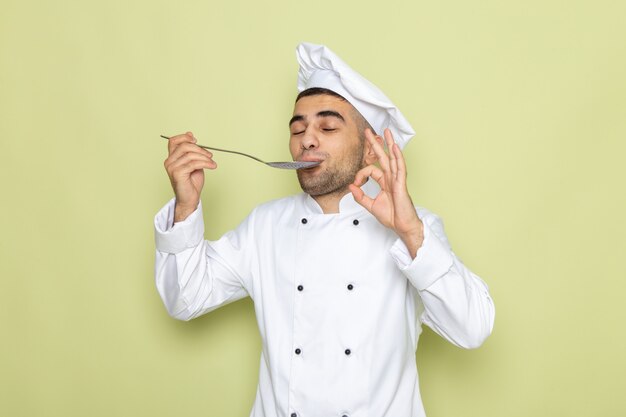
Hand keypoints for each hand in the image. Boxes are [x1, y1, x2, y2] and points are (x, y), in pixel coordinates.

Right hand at [163, 132, 216, 221]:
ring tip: (212, 163)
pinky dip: (205, 163)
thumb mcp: (193, 163)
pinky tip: (212, 166)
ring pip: (190, 155)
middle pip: (184, 146)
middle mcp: (169, 161)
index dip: (184, 137)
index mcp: (172, 158)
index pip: (173, 141)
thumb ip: (192, 152)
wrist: (190, 199)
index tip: (195, 139)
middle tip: (209, 155)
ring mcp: (172, 167)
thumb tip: (192, 137)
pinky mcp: (177, 173)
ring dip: (205, 158)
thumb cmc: (191, 182)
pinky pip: (193, 164)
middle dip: (200, 149)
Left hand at [349, 128, 423, 257]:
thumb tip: (351, 186)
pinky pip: (400, 168)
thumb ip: (361, 197)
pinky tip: (395, 147)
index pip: (371, 170)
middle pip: (383, 157)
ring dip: (389, 144)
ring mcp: (398, 180)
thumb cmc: (392, 217)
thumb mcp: (371, 206)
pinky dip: (398, 157)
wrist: (402, 226)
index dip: (360, 175)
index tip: (355, 185)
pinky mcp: (402, 184)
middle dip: (376, 143)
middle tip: (369, 131)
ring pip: (393, 158)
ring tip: (386, 131)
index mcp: (385, 182)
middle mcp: (391, 178)